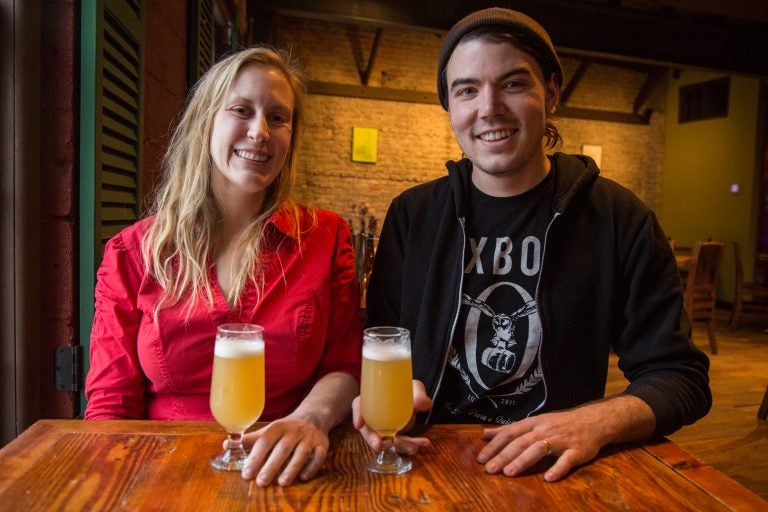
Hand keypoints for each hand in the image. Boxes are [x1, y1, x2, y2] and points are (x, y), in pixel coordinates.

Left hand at [238, 416, 328, 486]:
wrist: (313, 416)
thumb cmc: (286, 429)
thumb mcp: (268, 430)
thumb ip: (250, 440)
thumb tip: (226, 445)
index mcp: (278, 427)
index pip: (265, 441)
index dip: (255, 457)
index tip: (246, 473)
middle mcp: (294, 430)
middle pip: (282, 449)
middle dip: (271, 466)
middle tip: (261, 482)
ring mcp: (309, 437)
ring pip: (301, 452)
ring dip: (292, 468)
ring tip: (282, 483)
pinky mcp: (322, 444)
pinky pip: (318, 456)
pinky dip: (311, 467)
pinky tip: (303, 477)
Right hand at [352, 379, 432, 453]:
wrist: (416, 399)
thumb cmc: (408, 389)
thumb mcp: (413, 387)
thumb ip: (418, 393)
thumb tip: (422, 404)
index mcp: (372, 399)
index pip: (359, 405)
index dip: (357, 415)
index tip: (359, 424)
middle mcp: (375, 416)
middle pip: (368, 429)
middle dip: (372, 440)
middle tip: (378, 446)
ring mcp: (385, 429)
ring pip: (385, 441)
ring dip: (398, 447)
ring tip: (414, 447)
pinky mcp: (395, 437)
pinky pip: (401, 443)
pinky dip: (412, 444)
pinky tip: (424, 443)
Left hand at [476, 396, 654, 481]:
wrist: (592, 421)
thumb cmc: (559, 424)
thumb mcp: (533, 423)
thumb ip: (509, 430)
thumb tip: (485, 434)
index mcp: (533, 423)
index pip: (510, 433)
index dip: (495, 445)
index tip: (481, 459)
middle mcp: (544, 429)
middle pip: (521, 442)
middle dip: (504, 455)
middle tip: (490, 469)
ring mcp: (561, 440)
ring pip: (539, 449)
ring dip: (523, 460)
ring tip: (509, 473)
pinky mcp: (577, 451)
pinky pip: (566, 460)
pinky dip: (557, 469)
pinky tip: (548, 478)